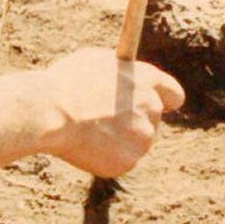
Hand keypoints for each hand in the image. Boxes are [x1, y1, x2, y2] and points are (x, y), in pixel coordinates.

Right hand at [41, 47, 183, 177]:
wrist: (51, 113)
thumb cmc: (67, 83)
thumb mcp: (96, 61)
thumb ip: (119, 71)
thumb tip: (123, 76)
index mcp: (146, 80)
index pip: (174, 95)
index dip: (163, 100)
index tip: (150, 105)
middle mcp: (151, 108)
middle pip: (151, 120)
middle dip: (133, 121)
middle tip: (105, 119)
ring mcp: (142, 138)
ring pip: (135, 142)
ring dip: (117, 139)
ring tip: (88, 130)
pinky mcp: (128, 161)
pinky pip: (120, 160)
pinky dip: (105, 157)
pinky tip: (85, 145)